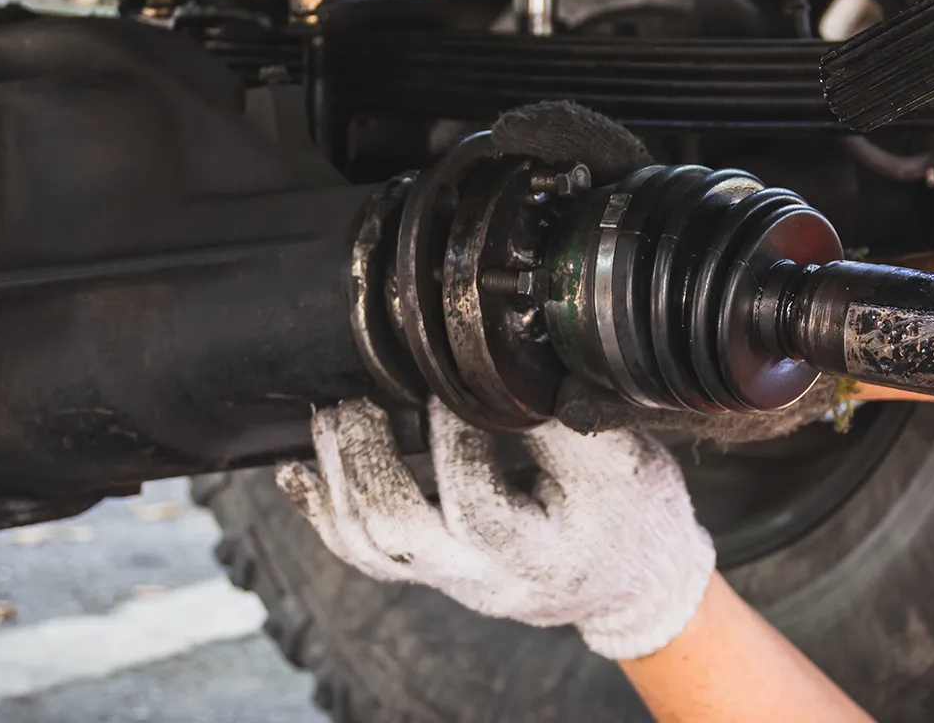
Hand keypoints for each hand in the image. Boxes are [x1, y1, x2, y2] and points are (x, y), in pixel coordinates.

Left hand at [275, 397, 715, 659]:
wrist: (632, 580)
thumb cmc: (634, 516)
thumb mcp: (624, 463)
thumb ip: (568, 418)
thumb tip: (509, 354)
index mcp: (538, 554)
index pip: (477, 501)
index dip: (452, 439)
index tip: (443, 373)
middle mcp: (482, 578)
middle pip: (399, 534)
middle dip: (364, 459)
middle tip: (356, 396)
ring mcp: (449, 580)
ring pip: (369, 548)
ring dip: (335, 478)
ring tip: (330, 415)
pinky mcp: (431, 570)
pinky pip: (361, 554)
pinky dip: (321, 511)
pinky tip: (299, 471)